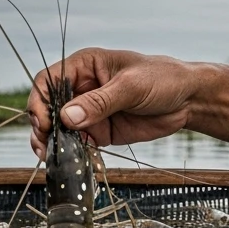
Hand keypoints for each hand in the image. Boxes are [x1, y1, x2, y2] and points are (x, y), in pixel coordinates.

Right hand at [27, 48, 201, 158]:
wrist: (188, 100)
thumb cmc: (162, 79)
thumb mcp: (131, 86)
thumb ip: (100, 102)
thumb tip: (67, 117)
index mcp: (85, 66)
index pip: (49, 81)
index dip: (40, 101)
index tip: (44, 122)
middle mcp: (82, 88)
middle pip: (48, 108)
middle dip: (42, 127)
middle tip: (45, 145)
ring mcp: (89, 112)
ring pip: (60, 129)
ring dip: (54, 143)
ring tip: (53, 157)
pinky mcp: (100, 131)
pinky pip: (79, 143)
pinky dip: (73, 153)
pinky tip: (74, 161)